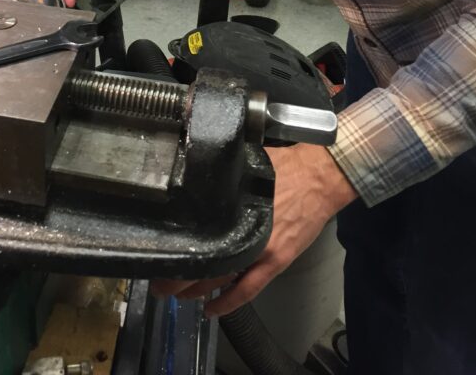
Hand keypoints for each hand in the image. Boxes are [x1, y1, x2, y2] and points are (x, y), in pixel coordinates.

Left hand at [152, 143, 356, 316]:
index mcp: (230, 207)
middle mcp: (241, 231)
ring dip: (195, 290)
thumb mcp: (244, 165)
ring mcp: (259, 250)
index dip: (173, 248)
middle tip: (158, 284)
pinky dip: (228, 302)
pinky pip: (248, 290)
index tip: (156, 254)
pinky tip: (210, 310)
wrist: (319, 177)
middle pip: (201, 259)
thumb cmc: (282, 166)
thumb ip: (221, 176)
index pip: (193, 234)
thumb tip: (195, 171)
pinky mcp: (276, 262)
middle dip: (176, 276)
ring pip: (219, 278)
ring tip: (175, 297)